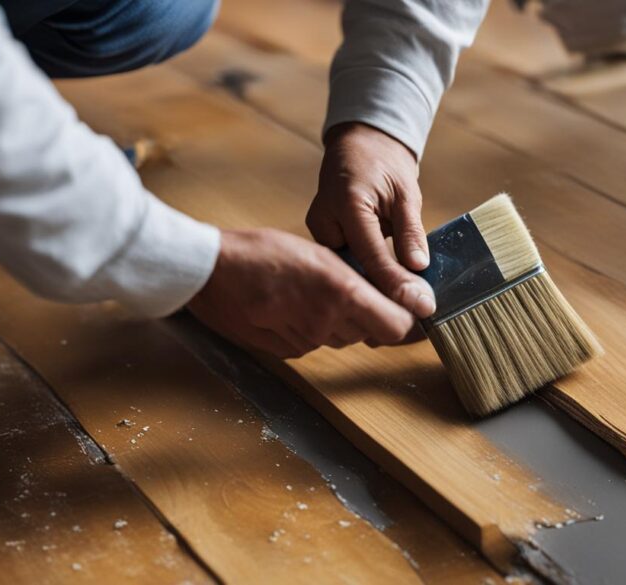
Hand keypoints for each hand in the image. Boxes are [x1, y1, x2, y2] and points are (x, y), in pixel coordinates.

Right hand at [187, 228, 414, 358]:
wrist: (210, 273)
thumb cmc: (261, 251)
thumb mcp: (319, 252)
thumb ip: (359, 276)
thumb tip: (394, 290)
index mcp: (342, 291)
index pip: (398, 326)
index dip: (409, 321)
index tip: (415, 311)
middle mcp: (327, 323)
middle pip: (372, 333)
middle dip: (371, 314)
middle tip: (355, 289)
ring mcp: (306, 341)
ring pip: (343, 338)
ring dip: (341, 321)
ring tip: (316, 292)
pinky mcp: (287, 352)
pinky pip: (316, 344)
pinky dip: (314, 328)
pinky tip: (294, 306)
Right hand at [307, 123, 435, 318]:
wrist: (359, 148)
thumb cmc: (385, 166)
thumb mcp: (406, 194)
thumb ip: (410, 231)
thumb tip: (418, 267)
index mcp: (347, 202)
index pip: (371, 254)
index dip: (394, 283)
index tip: (416, 306)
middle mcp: (324, 219)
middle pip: (351, 270)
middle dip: (380, 294)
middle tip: (411, 316)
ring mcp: (317, 231)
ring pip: (344, 273)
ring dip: (370, 290)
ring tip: (399, 312)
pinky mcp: (319, 240)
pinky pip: (341, 267)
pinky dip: (361, 280)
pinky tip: (380, 297)